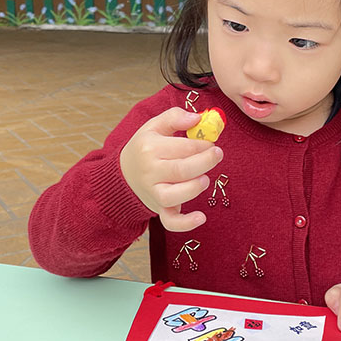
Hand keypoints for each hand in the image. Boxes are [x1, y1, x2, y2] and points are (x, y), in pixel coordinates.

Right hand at [119, 107, 223, 231]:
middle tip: (217, 154)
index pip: (183, 147)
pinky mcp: (159, 209)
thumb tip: (198, 118)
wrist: (124, 174)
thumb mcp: (154, 126)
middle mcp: (150, 172)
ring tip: (205, 178)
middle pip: (181, 170)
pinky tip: (201, 217)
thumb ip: (175, 117)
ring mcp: (154, 192)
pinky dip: (186, 223)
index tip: (210, 142)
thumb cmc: (145, 147)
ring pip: (175, 195)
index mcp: (149, 148)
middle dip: (205, 162)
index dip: (203, 144)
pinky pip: (170, 222)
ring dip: (195, 187)